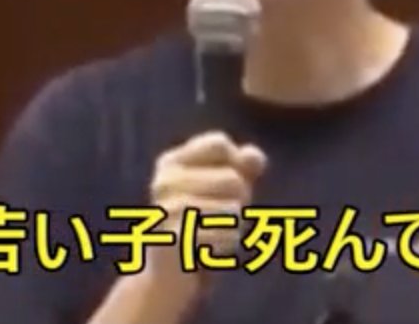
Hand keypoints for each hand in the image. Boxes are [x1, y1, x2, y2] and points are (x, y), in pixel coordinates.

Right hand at [89, 132, 266, 323]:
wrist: (170, 275)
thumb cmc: (203, 222)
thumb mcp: (225, 188)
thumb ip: (243, 166)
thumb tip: (255, 155)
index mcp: (172, 162)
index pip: (220, 144)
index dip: (237, 164)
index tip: (223, 186)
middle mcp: (163, 181)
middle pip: (233, 178)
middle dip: (239, 201)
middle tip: (216, 218)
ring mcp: (166, 211)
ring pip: (233, 209)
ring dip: (233, 226)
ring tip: (212, 235)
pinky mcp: (174, 241)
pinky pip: (227, 235)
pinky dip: (228, 244)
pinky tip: (210, 251)